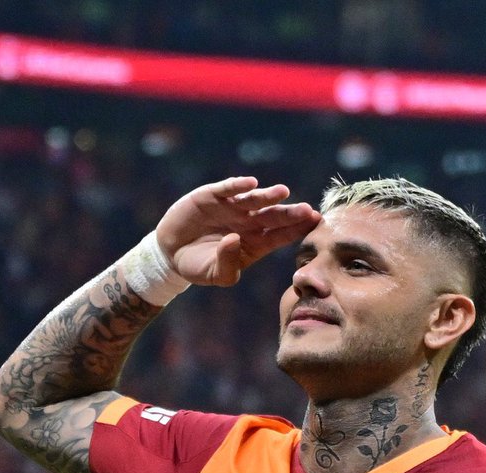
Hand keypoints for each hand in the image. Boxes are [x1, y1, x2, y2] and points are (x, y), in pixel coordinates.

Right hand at [155, 176, 319, 286]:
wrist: (172, 253)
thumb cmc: (199, 266)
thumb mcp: (215, 275)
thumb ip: (227, 264)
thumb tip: (233, 240)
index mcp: (255, 243)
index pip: (280, 235)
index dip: (297, 229)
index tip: (314, 224)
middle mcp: (247, 223)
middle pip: (274, 216)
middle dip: (291, 214)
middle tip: (308, 211)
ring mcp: (231, 208)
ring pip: (255, 200)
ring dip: (269, 196)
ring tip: (283, 193)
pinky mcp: (212, 196)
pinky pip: (228, 188)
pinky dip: (238, 185)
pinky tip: (251, 184)